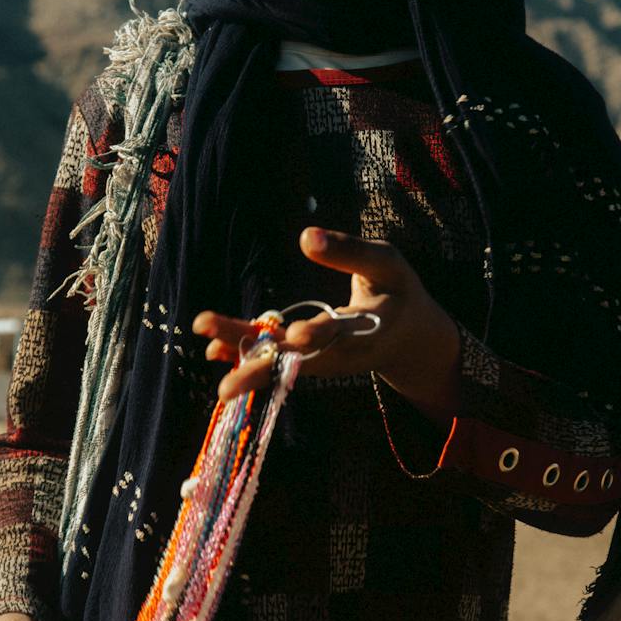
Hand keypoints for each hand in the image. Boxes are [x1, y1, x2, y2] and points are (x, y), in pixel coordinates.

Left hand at [194, 227, 461, 421]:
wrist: (409, 338)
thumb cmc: (397, 290)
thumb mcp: (386, 263)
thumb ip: (349, 251)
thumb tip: (306, 236)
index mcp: (368, 328)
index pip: (341, 334)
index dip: (319, 335)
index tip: (297, 336)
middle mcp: (342, 354)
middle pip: (300, 360)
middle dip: (262, 366)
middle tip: (228, 384)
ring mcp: (324, 362)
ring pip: (282, 365)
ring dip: (246, 365)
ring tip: (211, 357)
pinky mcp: (311, 361)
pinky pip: (277, 362)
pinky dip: (247, 357)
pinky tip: (214, 352)